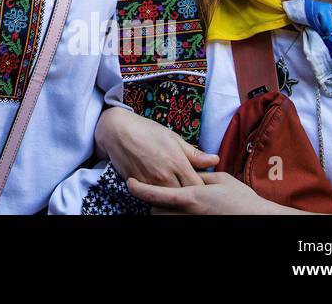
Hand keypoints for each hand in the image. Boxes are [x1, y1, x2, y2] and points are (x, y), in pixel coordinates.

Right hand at [96, 107, 217, 186]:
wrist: (116, 130)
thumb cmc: (146, 130)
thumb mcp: (173, 137)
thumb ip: (194, 153)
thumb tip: (215, 160)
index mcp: (177, 162)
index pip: (198, 187)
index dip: (203, 189)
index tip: (203, 187)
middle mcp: (165, 176)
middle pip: (185, 197)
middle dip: (190, 196)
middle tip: (190, 191)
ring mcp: (150, 183)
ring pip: (168, 200)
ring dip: (174, 198)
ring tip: (175, 190)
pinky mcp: (138, 186)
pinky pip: (152, 198)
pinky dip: (158, 196)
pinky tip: (160, 190)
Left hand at [128, 171, 279, 214]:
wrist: (258, 218)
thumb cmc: (241, 199)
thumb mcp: (220, 180)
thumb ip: (200, 174)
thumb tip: (189, 171)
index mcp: (190, 197)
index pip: (155, 194)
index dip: (139, 189)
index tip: (130, 183)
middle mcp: (187, 214)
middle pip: (155, 210)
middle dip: (153, 202)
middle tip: (154, 190)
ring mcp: (191, 223)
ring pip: (163, 219)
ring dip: (162, 211)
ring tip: (167, 202)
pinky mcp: (197, 227)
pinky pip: (176, 223)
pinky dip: (173, 216)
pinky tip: (179, 211)